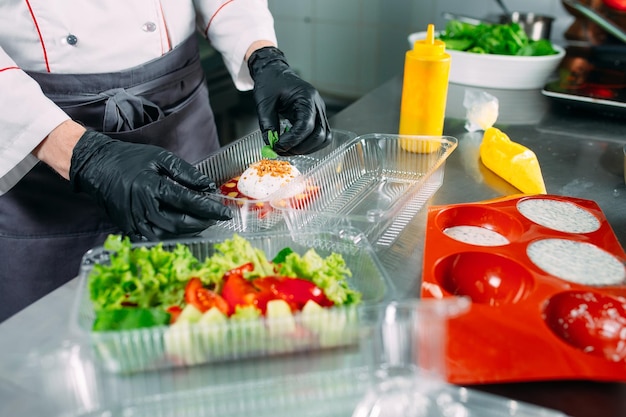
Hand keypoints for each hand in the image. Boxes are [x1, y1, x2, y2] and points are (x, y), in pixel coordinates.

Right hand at [69, 130, 231, 239]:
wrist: (96, 167)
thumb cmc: (129, 159)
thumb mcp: (160, 158)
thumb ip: (187, 173)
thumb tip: (208, 186)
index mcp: (152, 186)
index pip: (188, 202)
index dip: (209, 209)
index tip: (226, 213)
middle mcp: (143, 207)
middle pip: (181, 223)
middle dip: (203, 222)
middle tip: (216, 217)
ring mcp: (134, 221)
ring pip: (170, 234)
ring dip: (190, 230)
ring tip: (203, 222)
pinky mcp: (129, 228)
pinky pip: (156, 238)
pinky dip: (173, 236)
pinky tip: (184, 228)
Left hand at [248, 46, 330, 154]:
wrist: (275, 72)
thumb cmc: (271, 82)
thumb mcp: (264, 102)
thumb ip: (267, 123)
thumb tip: (270, 143)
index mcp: (306, 97)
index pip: (306, 125)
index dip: (293, 139)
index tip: (278, 146)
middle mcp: (317, 105)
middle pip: (319, 134)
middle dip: (301, 147)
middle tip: (282, 150)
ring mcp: (319, 112)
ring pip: (323, 138)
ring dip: (307, 149)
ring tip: (287, 149)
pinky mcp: (317, 118)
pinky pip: (320, 136)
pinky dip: (309, 145)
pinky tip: (294, 144)